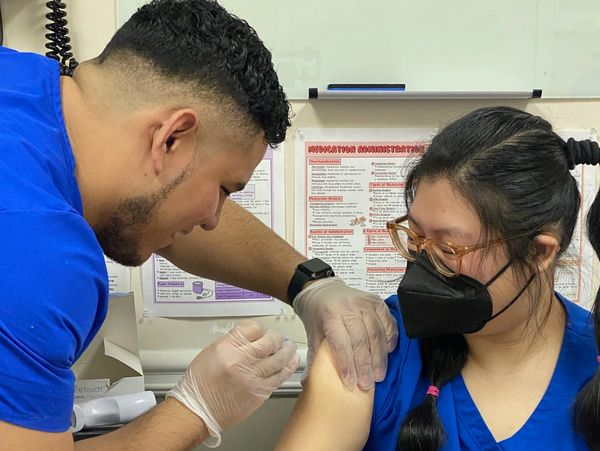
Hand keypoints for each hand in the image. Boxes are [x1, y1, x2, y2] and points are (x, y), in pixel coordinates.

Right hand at [167, 320, 298, 446]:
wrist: (198, 411)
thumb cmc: (200, 385)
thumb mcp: (210, 353)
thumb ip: (232, 343)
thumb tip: (251, 338)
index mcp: (226, 348)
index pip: (252, 329)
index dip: (259, 329)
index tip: (261, 331)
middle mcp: (240, 361)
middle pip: (269, 342)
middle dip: (277, 338)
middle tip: (279, 338)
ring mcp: (251, 378)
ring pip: (278, 359)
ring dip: (287, 351)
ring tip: (290, 347)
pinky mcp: (259, 393)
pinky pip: (279, 377)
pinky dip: (287, 368)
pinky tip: (291, 362)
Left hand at [293, 277, 397, 389]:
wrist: (322, 290)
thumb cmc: (317, 313)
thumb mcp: (312, 333)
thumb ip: (314, 357)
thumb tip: (308, 382)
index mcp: (330, 314)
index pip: (341, 343)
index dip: (347, 365)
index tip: (350, 382)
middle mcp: (349, 307)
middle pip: (361, 340)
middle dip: (364, 366)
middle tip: (366, 384)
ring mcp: (365, 303)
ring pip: (376, 334)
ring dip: (379, 358)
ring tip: (378, 375)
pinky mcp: (377, 301)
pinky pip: (388, 322)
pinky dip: (390, 339)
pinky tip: (387, 352)